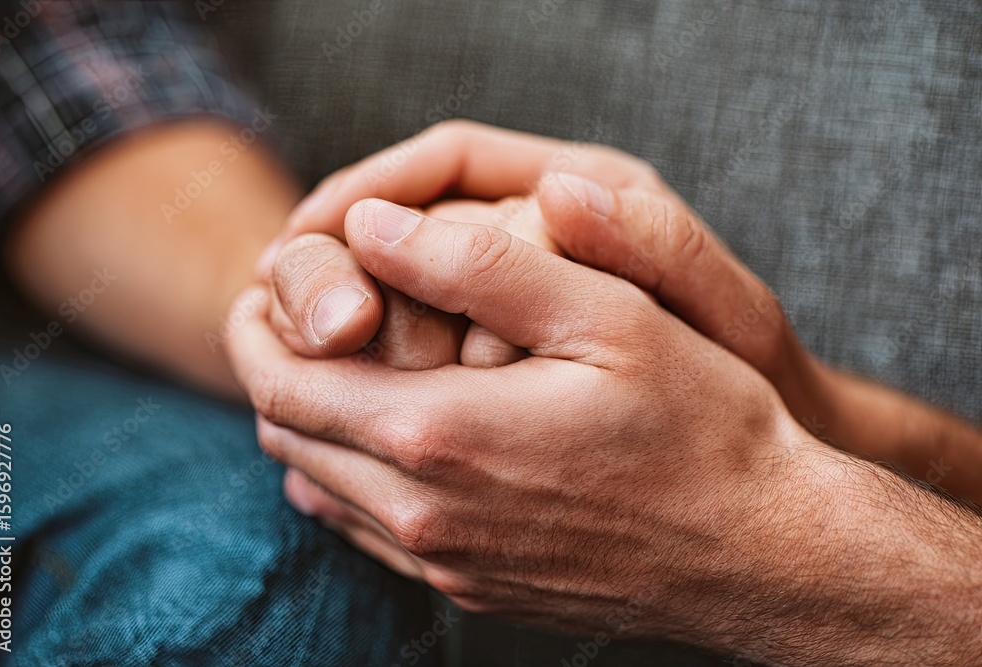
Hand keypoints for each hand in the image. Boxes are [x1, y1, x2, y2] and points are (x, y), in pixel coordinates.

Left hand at [227, 200, 981, 663]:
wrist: (760, 551)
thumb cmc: (699, 423)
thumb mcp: (603, 313)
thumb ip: (476, 265)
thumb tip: (371, 226)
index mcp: (440, 433)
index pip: (282, 381)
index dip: (258, 326)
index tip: (272, 285)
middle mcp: (423, 512)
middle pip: (285, 435)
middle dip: (276, 368)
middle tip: (310, 314)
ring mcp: (444, 561)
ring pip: (316, 486)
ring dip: (312, 421)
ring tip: (352, 364)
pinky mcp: (469, 588)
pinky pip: (366, 531)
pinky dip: (351, 474)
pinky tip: (398, 435)